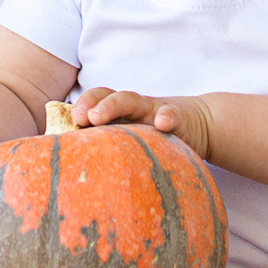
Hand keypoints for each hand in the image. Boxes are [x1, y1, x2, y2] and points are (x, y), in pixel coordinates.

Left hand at [71, 88, 214, 160]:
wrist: (197, 124)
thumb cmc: (154, 137)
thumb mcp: (130, 140)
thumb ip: (107, 148)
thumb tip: (76, 170)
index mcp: (119, 112)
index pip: (95, 100)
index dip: (82, 106)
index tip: (70, 121)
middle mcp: (132, 107)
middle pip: (108, 97)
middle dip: (92, 104)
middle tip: (80, 117)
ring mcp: (153, 110)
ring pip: (131, 100)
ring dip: (113, 105)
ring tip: (98, 116)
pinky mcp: (177, 118)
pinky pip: (171, 114)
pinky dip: (167, 117)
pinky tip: (163, 123)